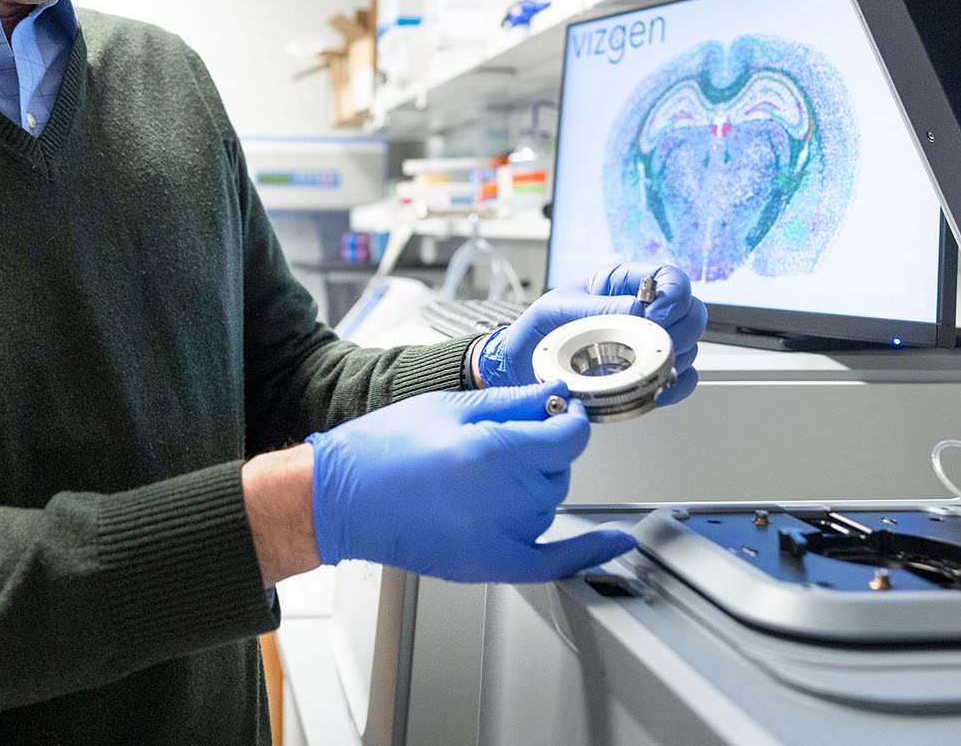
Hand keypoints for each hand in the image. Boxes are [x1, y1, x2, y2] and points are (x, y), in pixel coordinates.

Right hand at [308, 383, 635, 582]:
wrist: (343, 497)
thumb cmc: (384, 448)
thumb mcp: (451, 405)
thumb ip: (513, 402)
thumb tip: (557, 396)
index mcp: (495, 449)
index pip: (570, 434)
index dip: (571, 418)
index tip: (564, 411)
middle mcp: (504, 496)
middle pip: (560, 468)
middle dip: (544, 449)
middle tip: (505, 438)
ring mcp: (500, 534)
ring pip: (551, 502)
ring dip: (538, 484)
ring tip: (488, 473)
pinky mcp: (490, 563)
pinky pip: (554, 561)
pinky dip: (590, 552)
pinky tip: (617, 543)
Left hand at [475, 263, 706, 405]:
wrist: (521, 368)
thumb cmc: (536, 330)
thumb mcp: (557, 308)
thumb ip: (596, 307)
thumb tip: (636, 309)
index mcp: (622, 284)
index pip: (670, 277)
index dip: (673, 294)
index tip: (654, 315)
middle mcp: (642, 311)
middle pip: (691, 311)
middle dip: (678, 329)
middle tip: (651, 344)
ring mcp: (646, 343)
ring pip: (690, 344)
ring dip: (676, 357)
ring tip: (646, 366)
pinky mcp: (646, 372)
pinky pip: (682, 376)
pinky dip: (678, 384)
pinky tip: (658, 388)